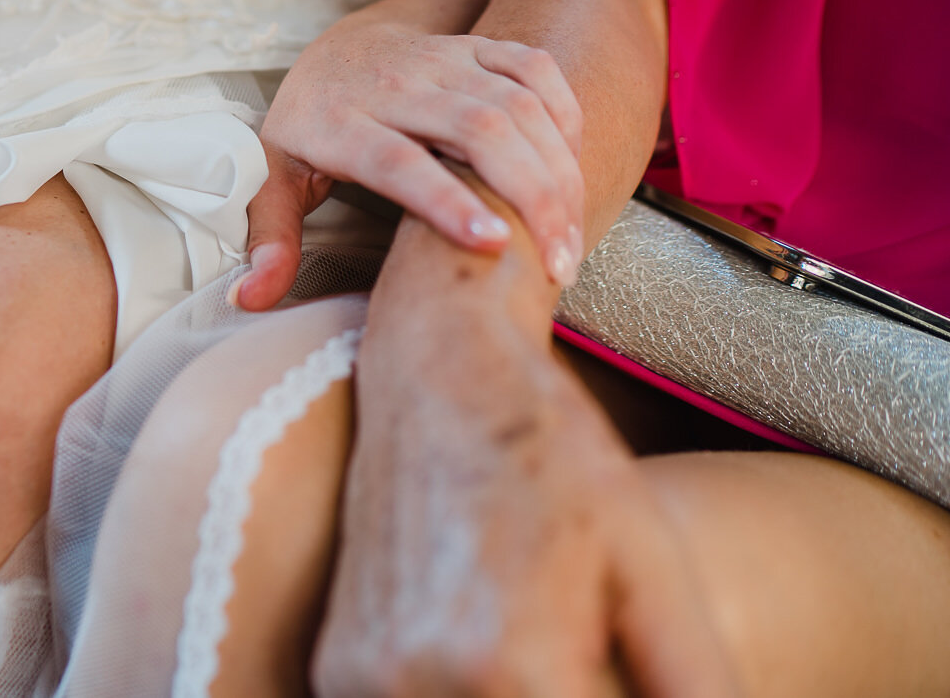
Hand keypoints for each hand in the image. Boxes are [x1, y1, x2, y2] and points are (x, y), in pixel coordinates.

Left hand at [236, 0, 584, 309]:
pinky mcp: (478, 46)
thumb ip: (268, 237)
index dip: (446, 200)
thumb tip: (250, 298)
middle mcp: (396, 83)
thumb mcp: (273, 178)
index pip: (399, 159)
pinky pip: (536, 67)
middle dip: (529, 195)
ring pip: (517, 103)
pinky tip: (574, 170)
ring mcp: (442, 58)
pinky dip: (565, 114)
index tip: (492, 245)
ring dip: (557, 169)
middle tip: (557, 264)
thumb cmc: (307, 129)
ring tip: (571, 239)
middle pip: (477, 129)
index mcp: (341, 121)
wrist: (336, 47)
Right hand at [313, 305, 736, 697]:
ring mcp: (362, 681)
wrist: (436, 367)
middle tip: (587, 663)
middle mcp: (417, 685)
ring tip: (548, 663)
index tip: (626, 686)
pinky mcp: (335, 668)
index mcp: (508, 667)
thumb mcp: (652, 564)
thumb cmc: (554, 453)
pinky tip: (491, 665)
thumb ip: (697, 683)